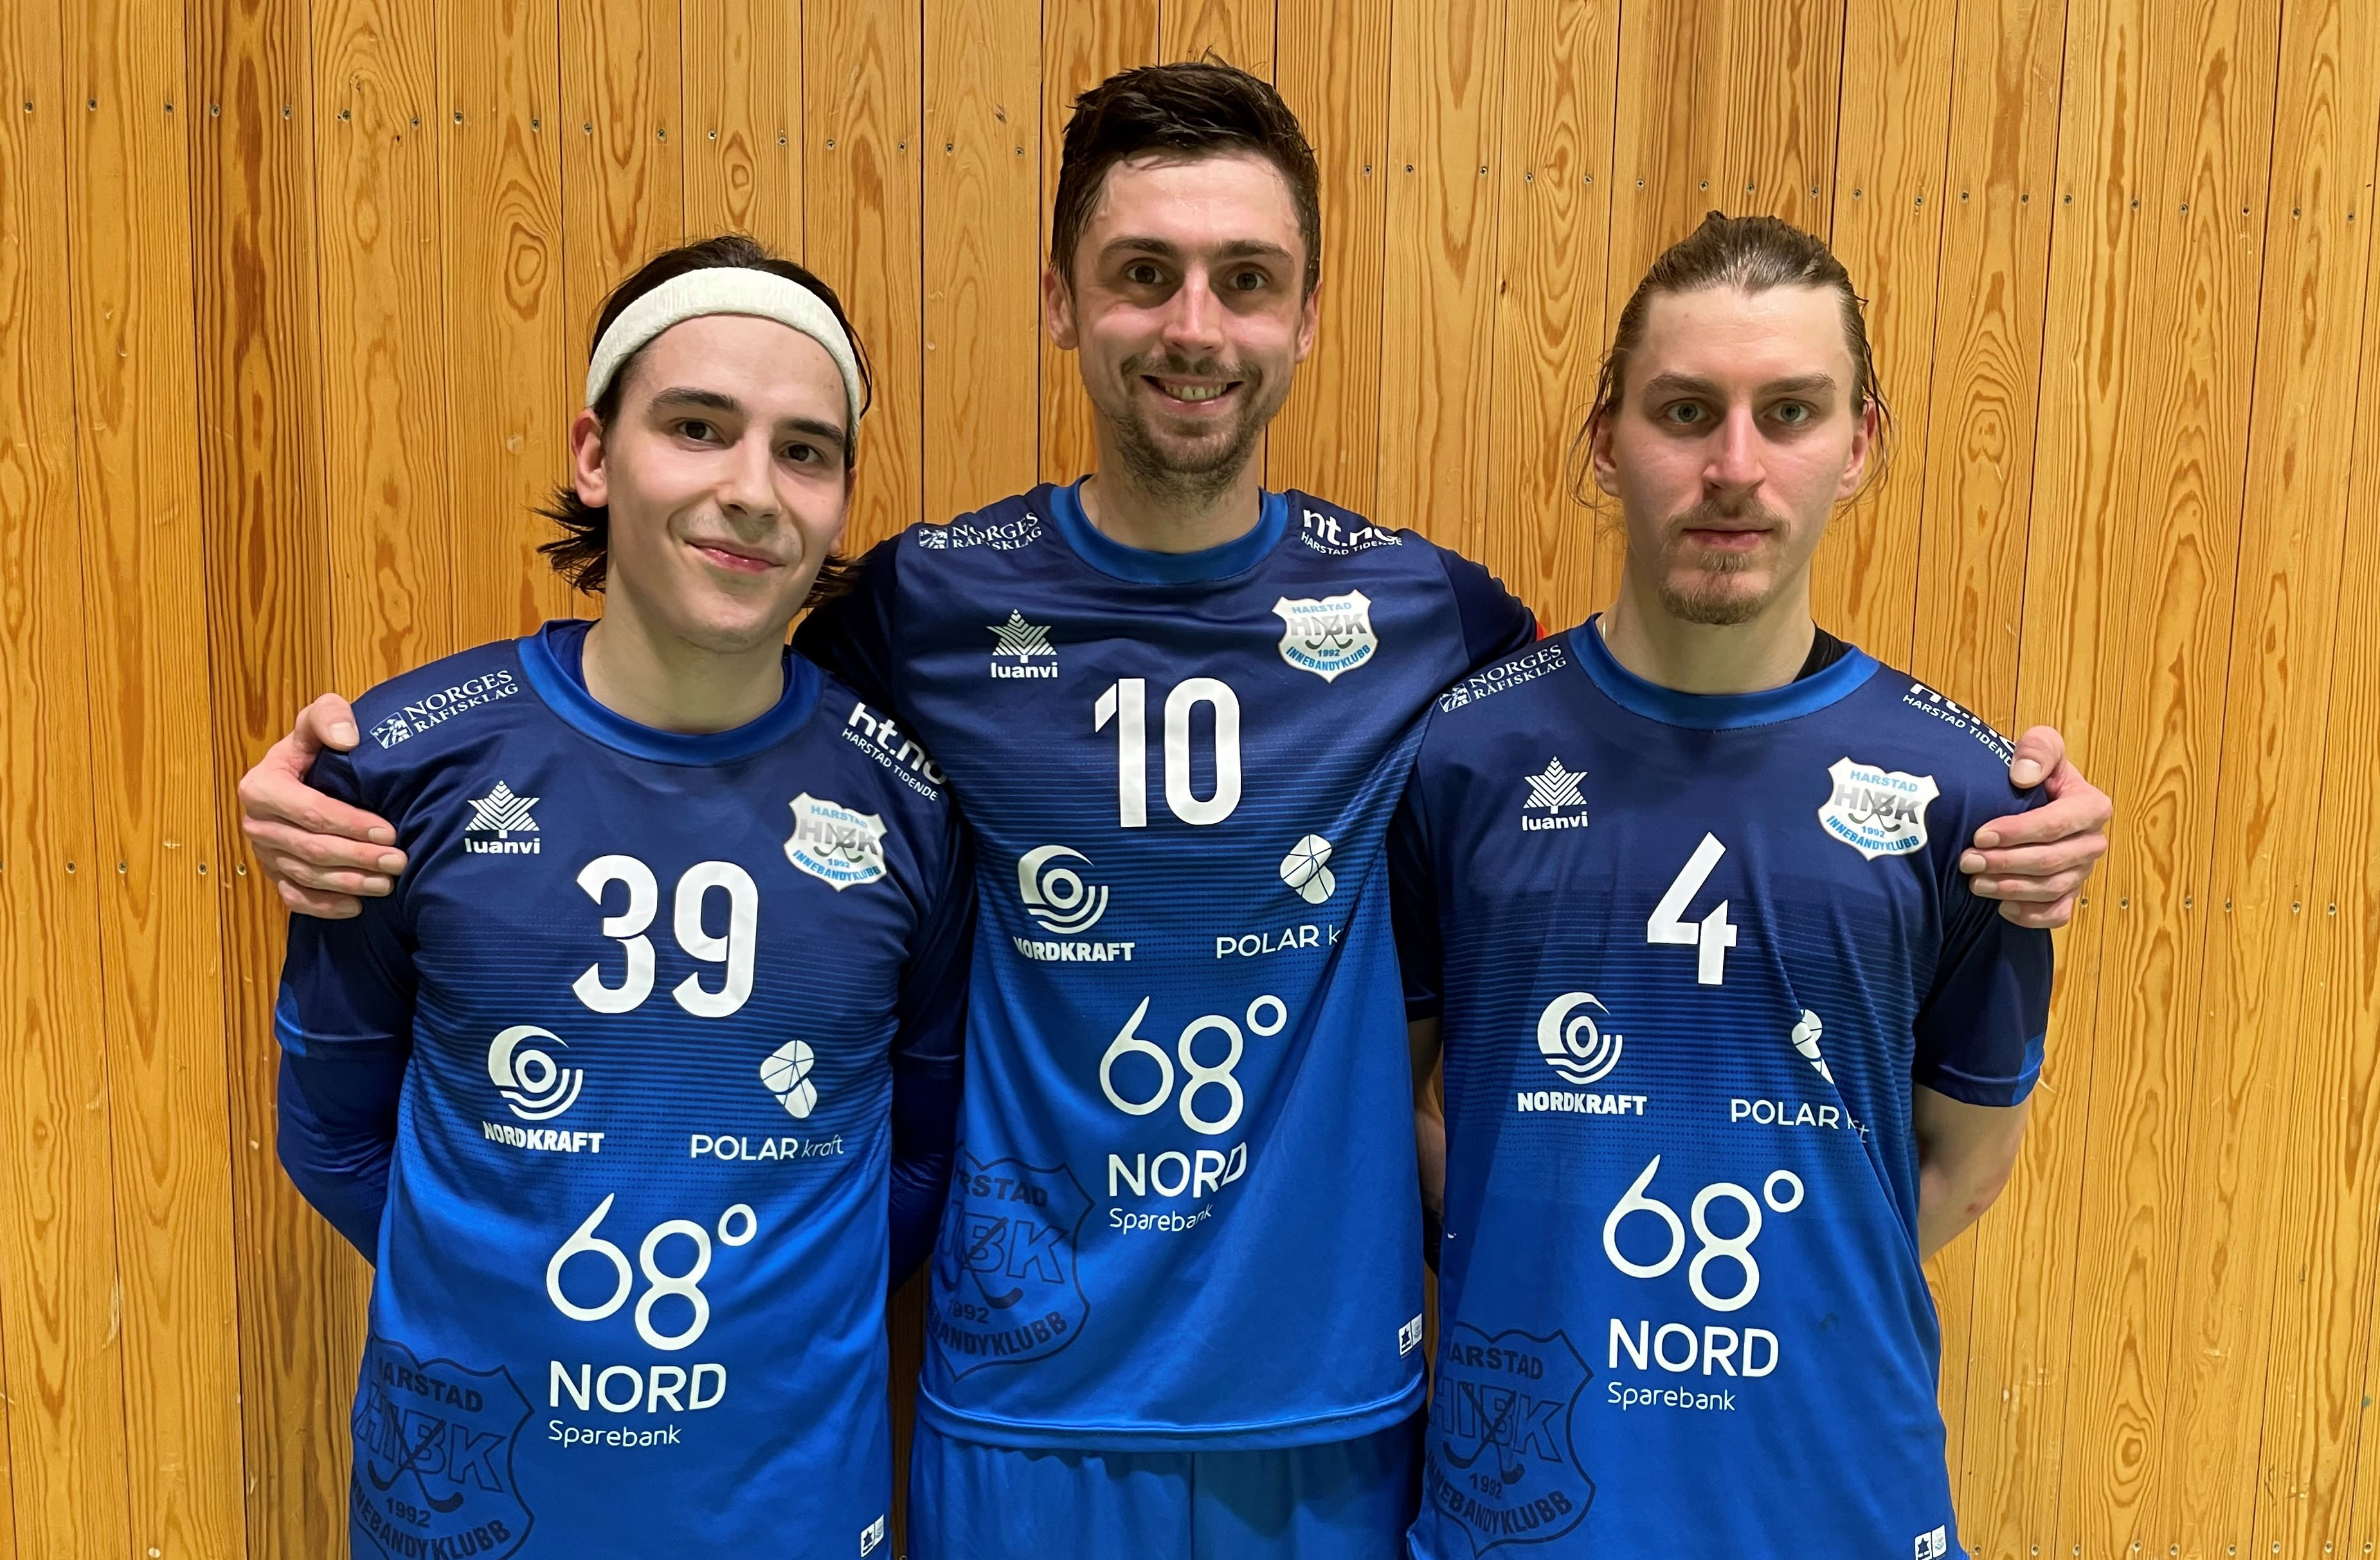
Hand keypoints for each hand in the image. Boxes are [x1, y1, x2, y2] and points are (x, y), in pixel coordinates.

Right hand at [237, 693, 405, 918]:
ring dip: (349, 883)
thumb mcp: (319, 717)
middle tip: (398, 861)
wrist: (302, 770)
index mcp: (262, 786)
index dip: (351, 824)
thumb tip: (345, 739)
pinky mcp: (274, 873)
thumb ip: (328, 716)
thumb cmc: (314, 745)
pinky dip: (324, 906)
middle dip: (358, 858)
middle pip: (312, 848)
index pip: (310, 812)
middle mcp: (258, 823)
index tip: (388, 831)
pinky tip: (355, 906)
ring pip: (307, 875)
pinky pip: (294, 897)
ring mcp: (264, 852)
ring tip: (388, 884)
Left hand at [1961, 725, 2110, 929]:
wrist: (2026, 797)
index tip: (1981, 835)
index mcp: (2091, 806)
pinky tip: (2002, 908)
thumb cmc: (2033, 771)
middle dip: (2006, 863)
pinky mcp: (2068, 893)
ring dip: (2010, 889)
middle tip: (1967, 861)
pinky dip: (2031, 915)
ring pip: (2051, 889)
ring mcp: (2081, 871)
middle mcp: (2091, 842)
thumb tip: (2024, 776)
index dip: (2018, 832)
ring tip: (1974, 882)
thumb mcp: (2040, 745)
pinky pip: (2057, 914)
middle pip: (2051, 860)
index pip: (2056, 824)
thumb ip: (2038, 750)